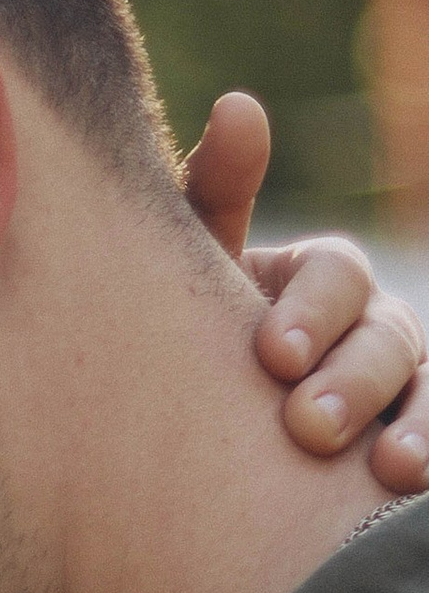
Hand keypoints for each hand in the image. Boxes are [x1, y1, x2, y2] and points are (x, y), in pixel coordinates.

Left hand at [185, 90, 428, 492]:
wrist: (191, 440)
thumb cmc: (188, 339)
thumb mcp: (193, 273)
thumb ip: (215, 197)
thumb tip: (240, 105)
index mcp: (319, 277)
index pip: (335, 276)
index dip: (312, 311)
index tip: (273, 356)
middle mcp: (372, 326)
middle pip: (386, 338)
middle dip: (352, 381)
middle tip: (307, 427)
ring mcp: (400, 388)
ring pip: (427, 392)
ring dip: (420, 428)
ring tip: (391, 471)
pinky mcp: (410, 436)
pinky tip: (412, 487)